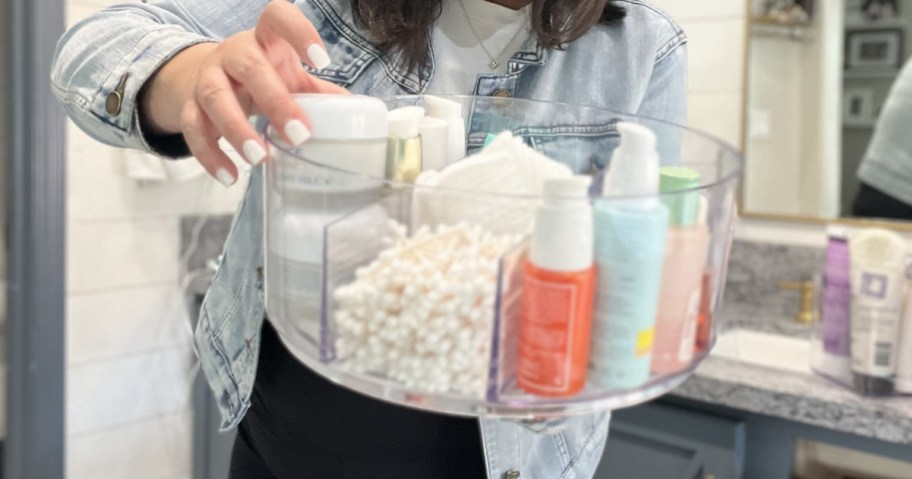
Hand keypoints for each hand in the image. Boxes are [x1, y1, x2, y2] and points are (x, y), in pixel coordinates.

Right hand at [142, 0, 347, 185]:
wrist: (205, 77)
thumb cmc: (260, 76)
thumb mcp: (289, 77)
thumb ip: (318, 93)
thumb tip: (354, 112)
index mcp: (264, 38)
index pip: (277, 17)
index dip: (299, 33)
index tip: (322, 62)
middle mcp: (233, 52)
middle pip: (249, 67)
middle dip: (275, 101)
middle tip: (299, 135)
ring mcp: (207, 77)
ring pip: (214, 97)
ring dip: (236, 129)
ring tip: (259, 158)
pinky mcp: (189, 104)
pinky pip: (193, 128)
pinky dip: (210, 155)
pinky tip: (230, 177)